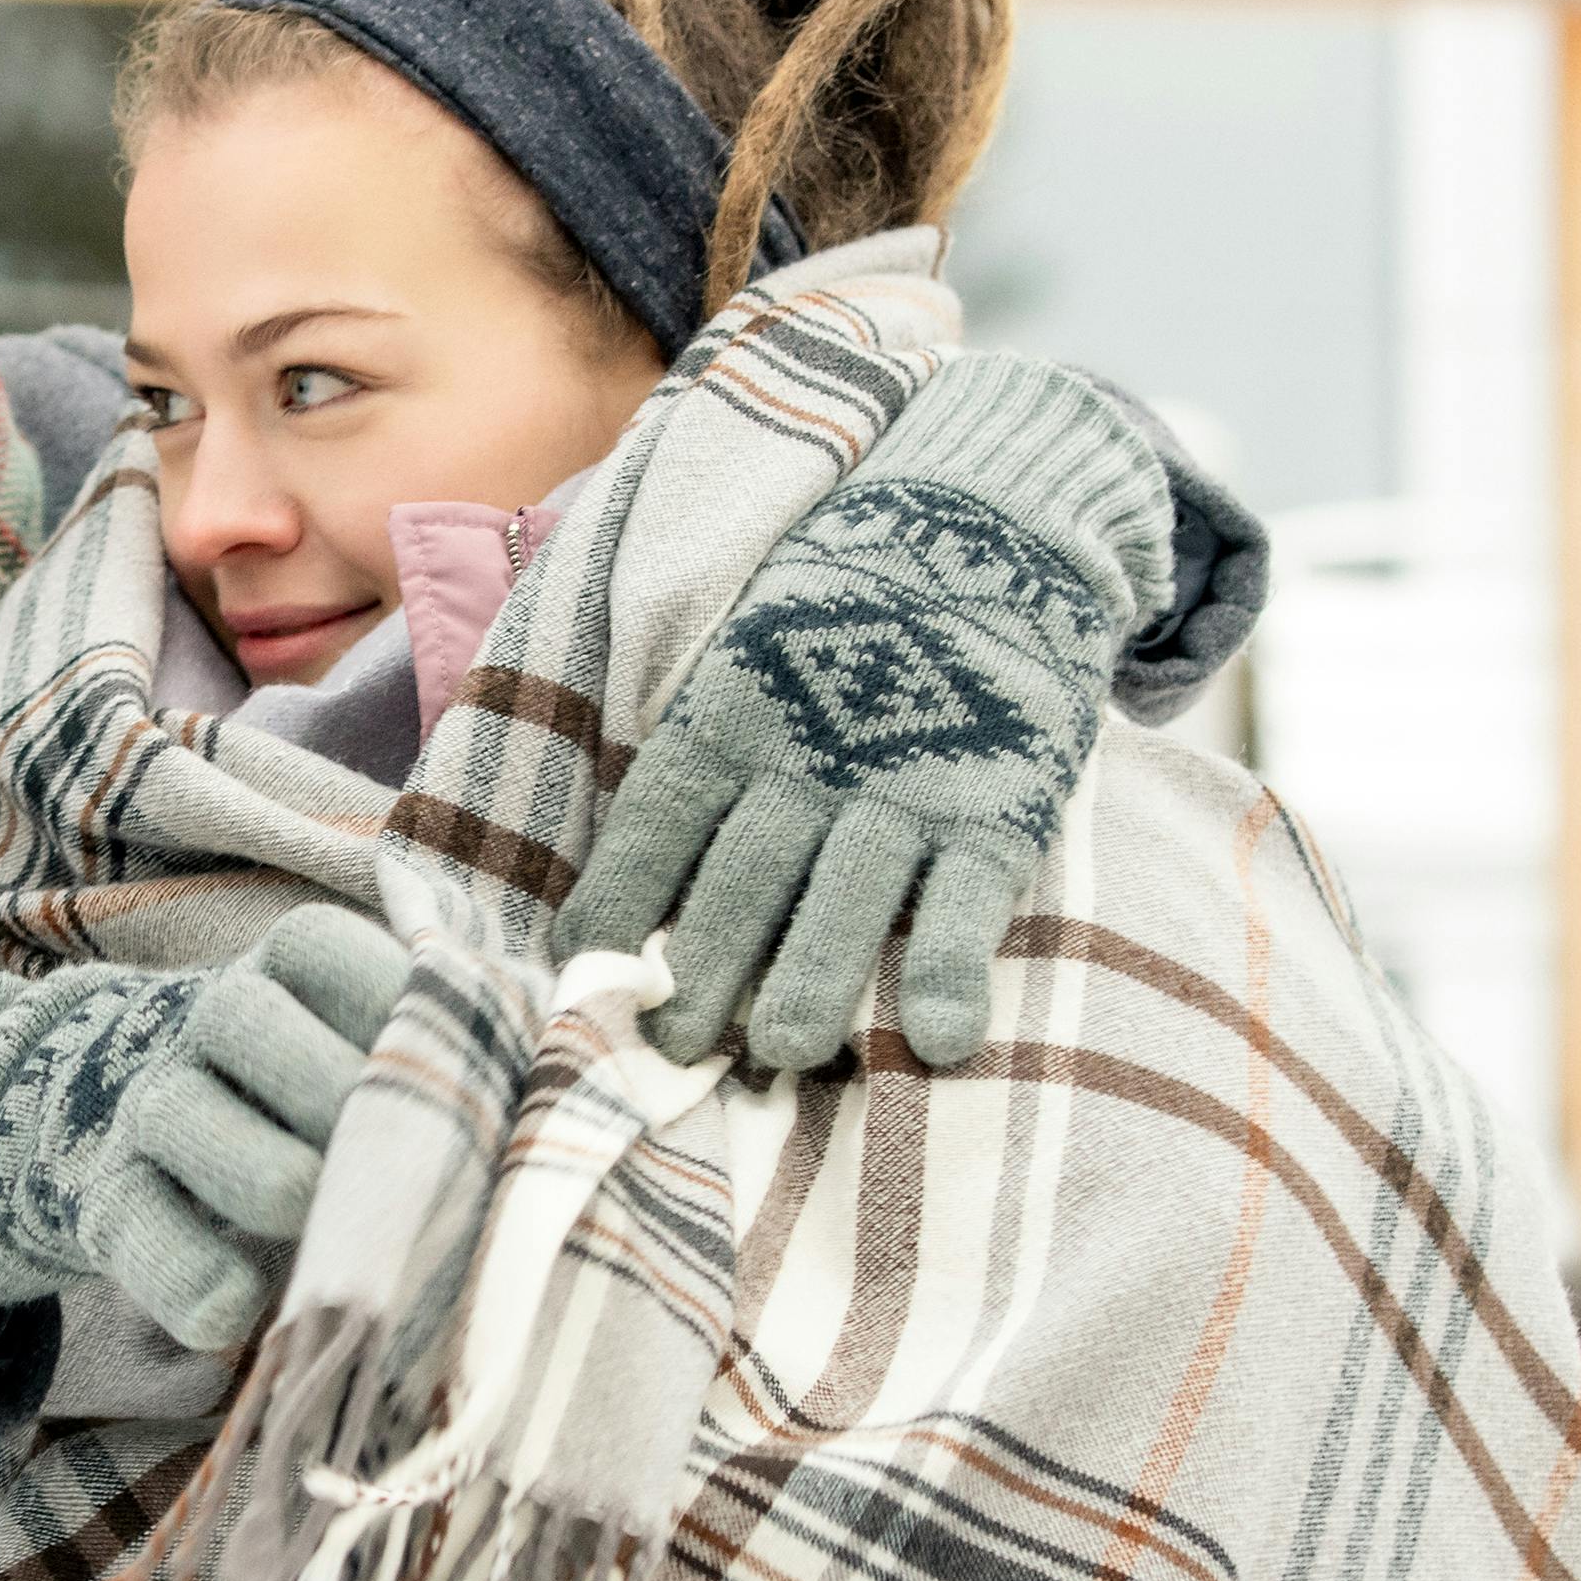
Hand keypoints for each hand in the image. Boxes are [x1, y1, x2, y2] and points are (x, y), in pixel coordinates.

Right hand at [0, 909, 418, 1349]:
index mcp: (281, 968)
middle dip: (328, 1092)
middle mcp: (202, 1021)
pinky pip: (137, 1228)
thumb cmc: (317, 1088)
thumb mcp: (372, 1036)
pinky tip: (242, 1310)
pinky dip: (188, 1276)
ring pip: (185, 1117)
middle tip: (394, 1162)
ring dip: (266, 1176)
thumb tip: (559, 1027)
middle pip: (240, 1017)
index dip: (386, 1005)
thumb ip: (461, 1028)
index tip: (448, 1067)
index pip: (319, 948)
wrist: (152, 1124)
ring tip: (325, 1230)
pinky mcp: (109, 1203)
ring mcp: (149, 1108)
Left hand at [561, 361, 1175, 1071]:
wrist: (990, 526)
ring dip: (811, 985)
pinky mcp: (997, 808)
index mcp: (731, 718)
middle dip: (700, 972)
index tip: (584, 975)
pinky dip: (951, 972)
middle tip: (670, 1054)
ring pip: (843, 901)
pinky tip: (937, 1041)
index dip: (617, 903)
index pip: (656, 824)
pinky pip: (966, 904)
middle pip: (739, 882)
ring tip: (782, 1054)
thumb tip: (629, 886)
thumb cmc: (842, 618)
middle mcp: (807, 762)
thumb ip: (707, 761)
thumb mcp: (749, 662)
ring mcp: (905, 787)